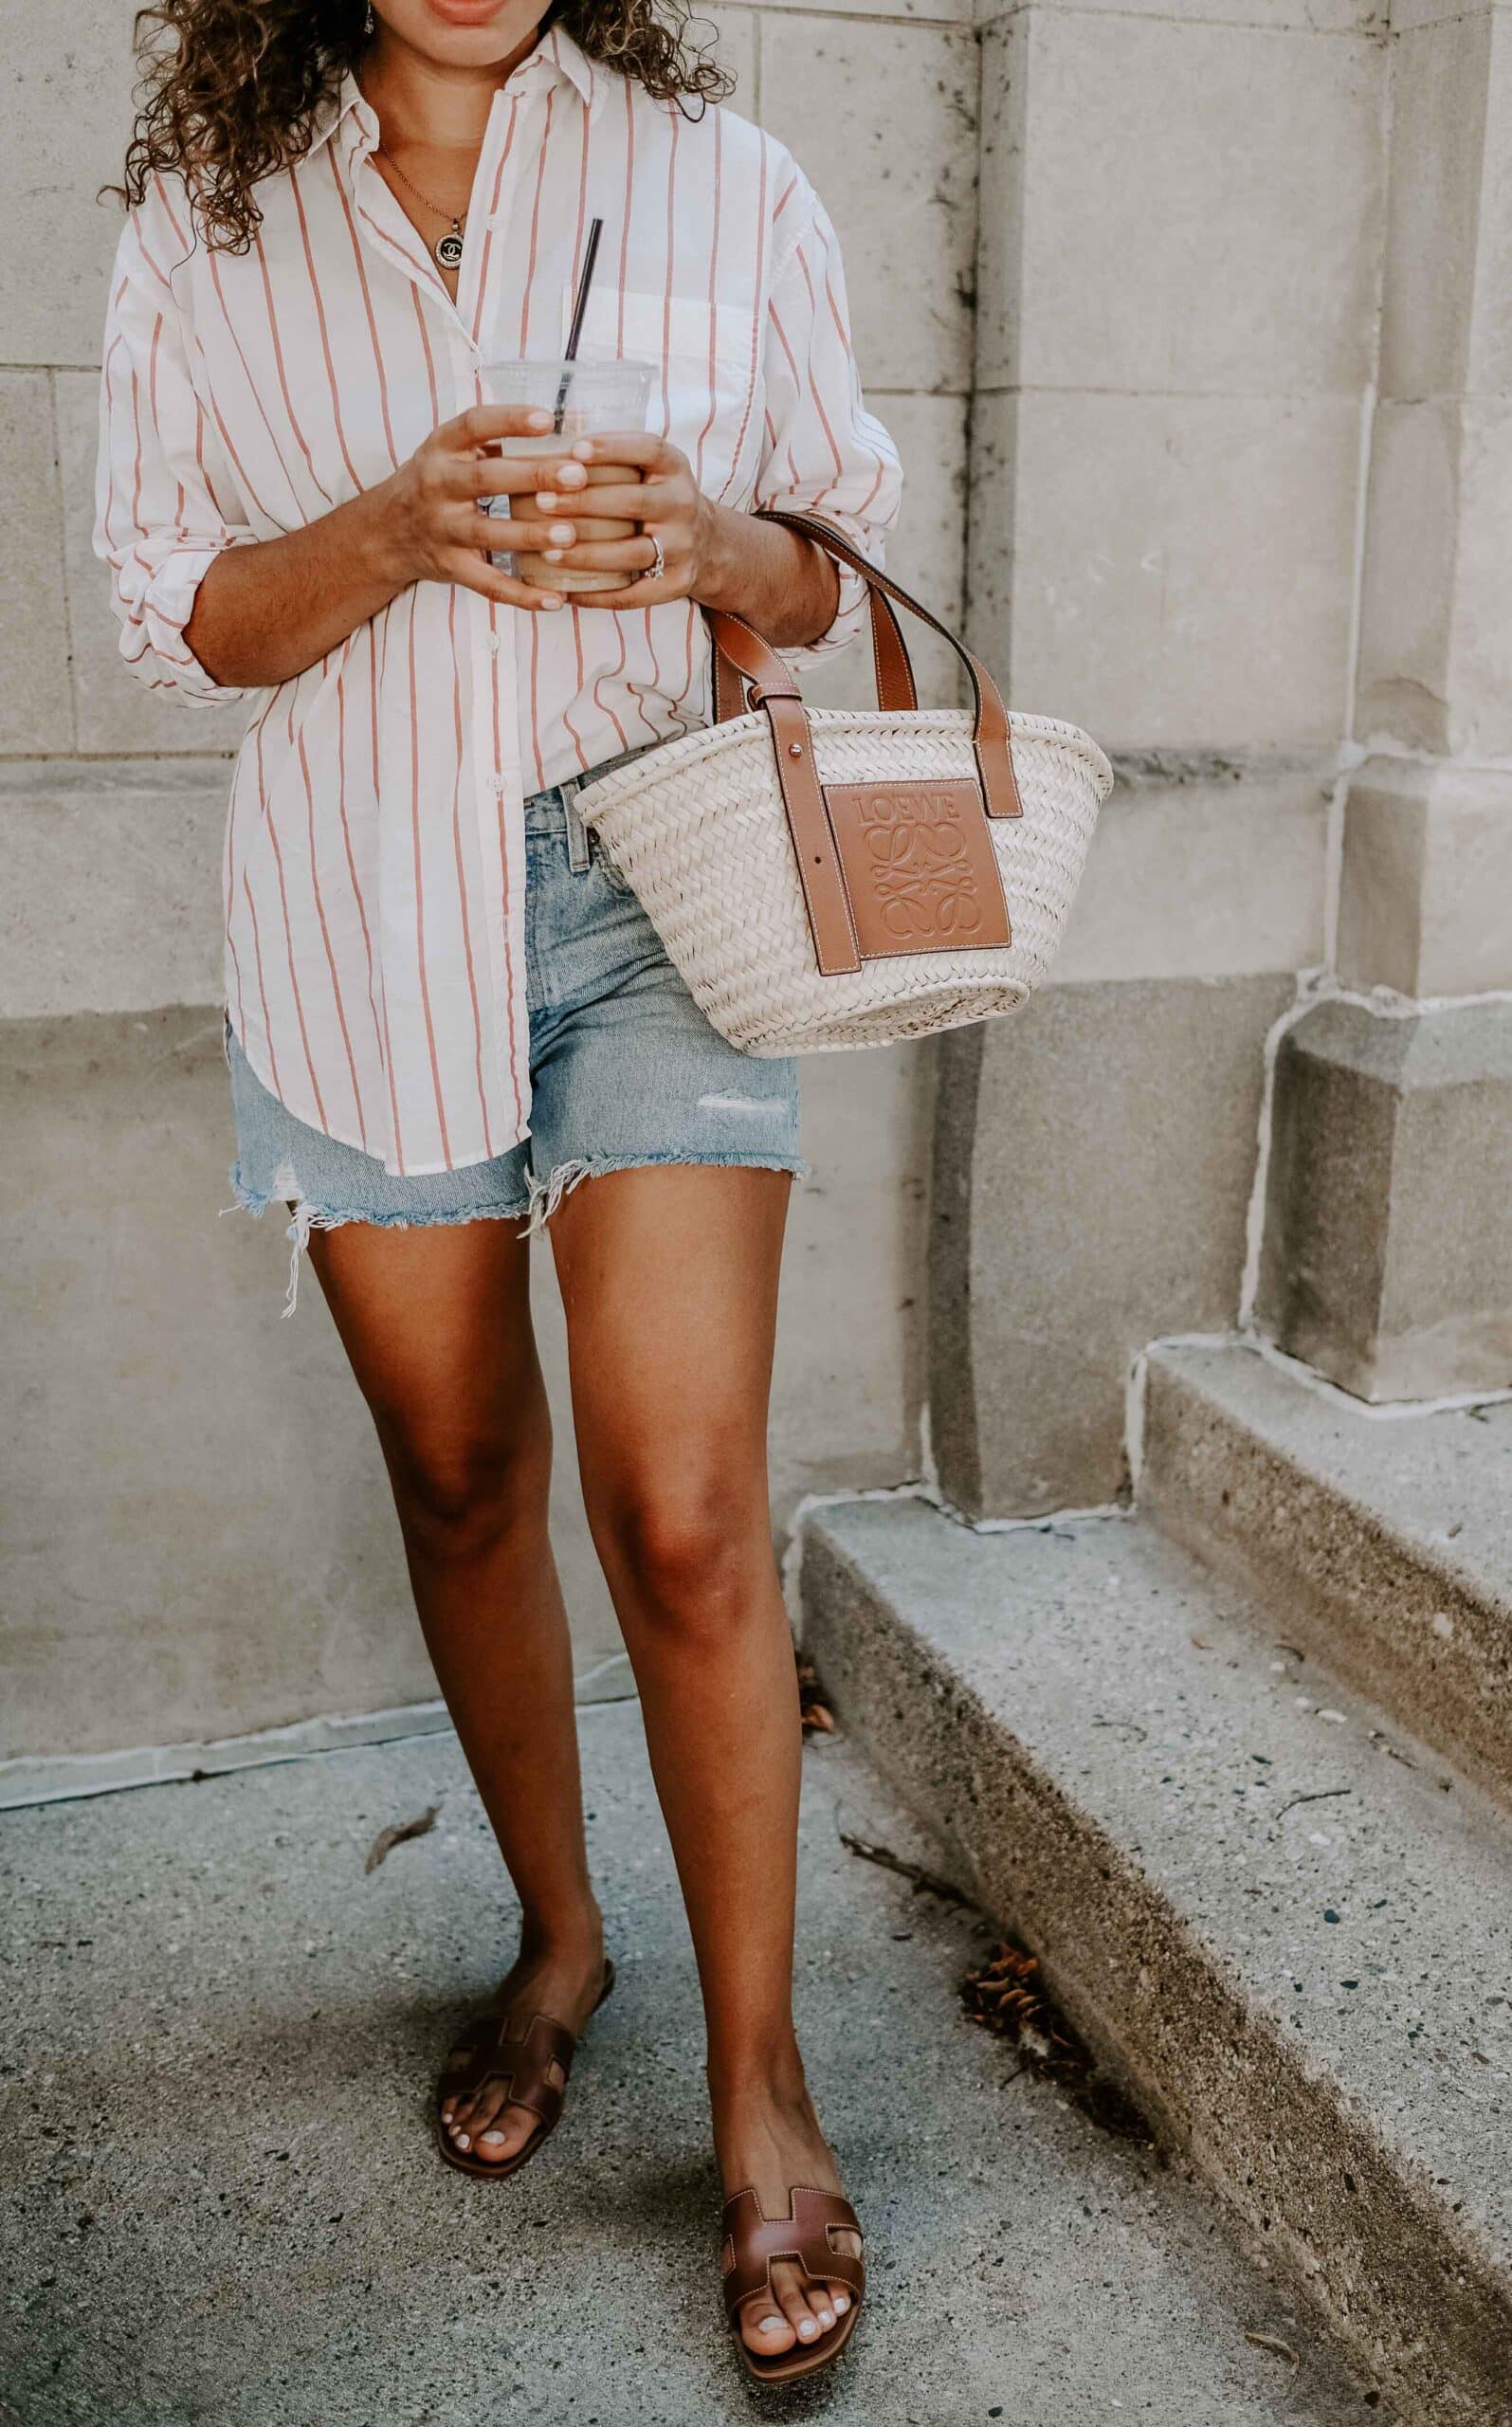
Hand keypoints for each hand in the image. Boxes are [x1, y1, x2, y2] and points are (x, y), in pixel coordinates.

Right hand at [374, 403, 604, 612]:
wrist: (387, 531)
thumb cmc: (437, 481)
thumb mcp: (452, 451)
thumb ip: (496, 440)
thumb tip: (563, 428)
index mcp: (442, 448)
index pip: (474, 425)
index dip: (509, 420)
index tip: (547, 419)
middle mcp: (437, 486)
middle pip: (485, 479)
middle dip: (533, 477)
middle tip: (577, 476)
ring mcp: (442, 529)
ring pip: (487, 533)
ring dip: (529, 535)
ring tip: (569, 534)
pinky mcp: (450, 567)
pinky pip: (488, 584)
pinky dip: (522, 595)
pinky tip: (555, 599)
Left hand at [528, 432, 721, 608]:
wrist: (708, 543)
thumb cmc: (657, 498)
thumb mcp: (651, 469)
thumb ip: (615, 459)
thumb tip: (551, 451)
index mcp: (675, 468)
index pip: (648, 449)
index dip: (611, 448)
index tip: (574, 449)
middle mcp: (683, 505)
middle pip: (633, 502)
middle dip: (584, 502)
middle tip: (542, 502)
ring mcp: (682, 547)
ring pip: (630, 553)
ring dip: (586, 554)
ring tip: (547, 552)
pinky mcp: (677, 584)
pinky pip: (633, 595)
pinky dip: (598, 596)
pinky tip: (566, 592)